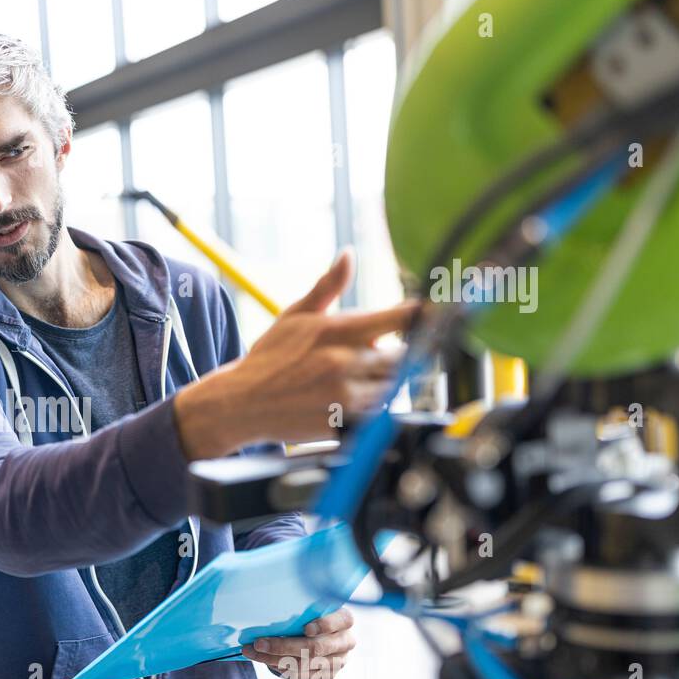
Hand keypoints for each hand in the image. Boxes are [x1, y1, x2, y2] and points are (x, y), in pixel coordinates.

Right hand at [175, 250, 420, 458]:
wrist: (240, 402)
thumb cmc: (268, 358)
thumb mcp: (295, 316)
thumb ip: (328, 287)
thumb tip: (347, 255)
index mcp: (338, 330)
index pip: (399, 318)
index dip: (424, 316)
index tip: (438, 313)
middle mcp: (345, 362)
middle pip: (404, 357)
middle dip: (395, 357)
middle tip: (375, 359)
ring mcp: (346, 395)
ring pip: (393, 388)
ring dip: (384, 384)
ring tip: (353, 381)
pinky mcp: (343, 423)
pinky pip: (376, 415)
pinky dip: (371, 409)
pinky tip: (347, 402)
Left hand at [241, 608, 355, 678]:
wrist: (320, 634)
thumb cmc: (311, 614)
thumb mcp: (310, 606)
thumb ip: (300, 608)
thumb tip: (266, 612)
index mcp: (345, 619)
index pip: (342, 620)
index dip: (325, 625)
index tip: (305, 628)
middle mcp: (346, 642)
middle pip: (316, 648)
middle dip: (283, 646)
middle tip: (258, 643)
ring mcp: (339, 661)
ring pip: (305, 665)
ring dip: (275, 660)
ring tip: (253, 653)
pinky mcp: (328, 676)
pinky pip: (303, 676)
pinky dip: (282, 669)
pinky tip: (266, 661)